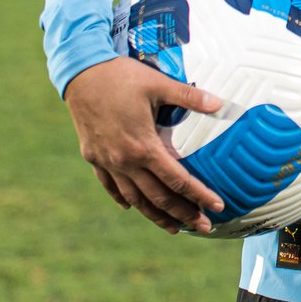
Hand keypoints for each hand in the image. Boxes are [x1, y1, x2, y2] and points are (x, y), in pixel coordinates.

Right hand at [62, 57, 225, 234]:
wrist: (80, 73)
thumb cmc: (121, 77)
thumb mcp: (159, 84)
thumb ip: (190, 97)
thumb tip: (220, 104)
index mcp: (143, 146)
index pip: (178, 180)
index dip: (199, 195)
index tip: (217, 206)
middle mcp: (124, 161)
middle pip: (158, 197)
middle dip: (183, 213)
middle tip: (204, 226)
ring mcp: (106, 162)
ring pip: (134, 198)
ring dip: (155, 215)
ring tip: (174, 228)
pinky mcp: (93, 157)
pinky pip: (110, 185)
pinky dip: (124, 198)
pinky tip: (132, 207)